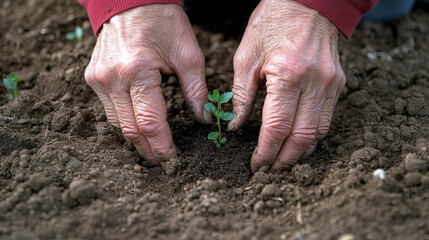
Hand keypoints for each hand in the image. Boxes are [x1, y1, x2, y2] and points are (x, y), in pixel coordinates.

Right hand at [84, 4, 210, 164]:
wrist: (131, 1)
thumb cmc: (164, 23)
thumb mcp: (189, 54)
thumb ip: (197, 91)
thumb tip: (203, 119)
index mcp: (137, 72)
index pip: (149, 123)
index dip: (162, 146)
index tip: (173, 160)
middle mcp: (112, 79)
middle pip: (130, 130)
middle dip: (148, 150)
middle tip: (164, 162)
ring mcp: (99, 79)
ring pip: (116, 125)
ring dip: (135, 140)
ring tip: (153, 150)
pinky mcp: (93, 78)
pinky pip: (109, 111)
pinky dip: (125, 123)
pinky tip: (138, 129)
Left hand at [228, 0, 345, 171]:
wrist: (308, 2)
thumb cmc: (272, 23)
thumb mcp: (246, 56)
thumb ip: (241, 95)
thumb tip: (236, 126)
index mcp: (288, 75)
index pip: (277, 127)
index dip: (265, 152)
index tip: (256, 165)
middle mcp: (315, 83)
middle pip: (302, 137)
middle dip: (284, 159)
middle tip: (268, 171)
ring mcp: (331, 84)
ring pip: (319, 132)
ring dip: (300, 152)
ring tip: (282, 161)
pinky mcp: (338, 83)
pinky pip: (327, 119)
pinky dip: (312, 136)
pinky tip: (298, 142)